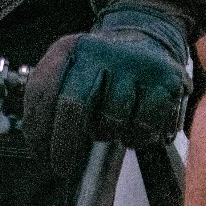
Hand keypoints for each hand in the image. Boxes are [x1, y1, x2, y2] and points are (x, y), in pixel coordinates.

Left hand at [23, 5, 191, 177]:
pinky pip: (146, 129)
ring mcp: (138, 64)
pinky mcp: (168, 80)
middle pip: (74, 105)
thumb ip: (47, 98)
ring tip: (110, 126)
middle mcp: (104, 51)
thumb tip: (37, 144)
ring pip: (112, 124)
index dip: (37, 128)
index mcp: (74, 48)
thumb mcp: (69, 69)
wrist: (150, 38)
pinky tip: (135, 127)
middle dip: (64, 144)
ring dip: (107, 136)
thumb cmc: (102, 68)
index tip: (38, 154)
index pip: (45, 90)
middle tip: (61, 167)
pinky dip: (138, 138)